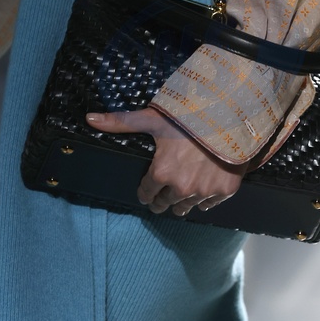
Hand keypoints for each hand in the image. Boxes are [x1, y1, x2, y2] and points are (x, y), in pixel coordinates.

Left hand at [86, 108, 246, 215]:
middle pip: (165, 205)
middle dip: (162, 198)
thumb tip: (90, 118)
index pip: (146, 194)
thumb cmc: (189, 114)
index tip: (148, 189)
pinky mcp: (224, 190)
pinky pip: (208, 204)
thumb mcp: (153, 118)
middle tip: (164, 190)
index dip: (145, 191)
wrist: (230, 114)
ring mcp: (204, 190)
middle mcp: (181, 187)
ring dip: (182, 200)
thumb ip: (121, 122)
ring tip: (184, 189)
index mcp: (161, 172)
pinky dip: (205, 198)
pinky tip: (203, 186)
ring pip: (186, 207)